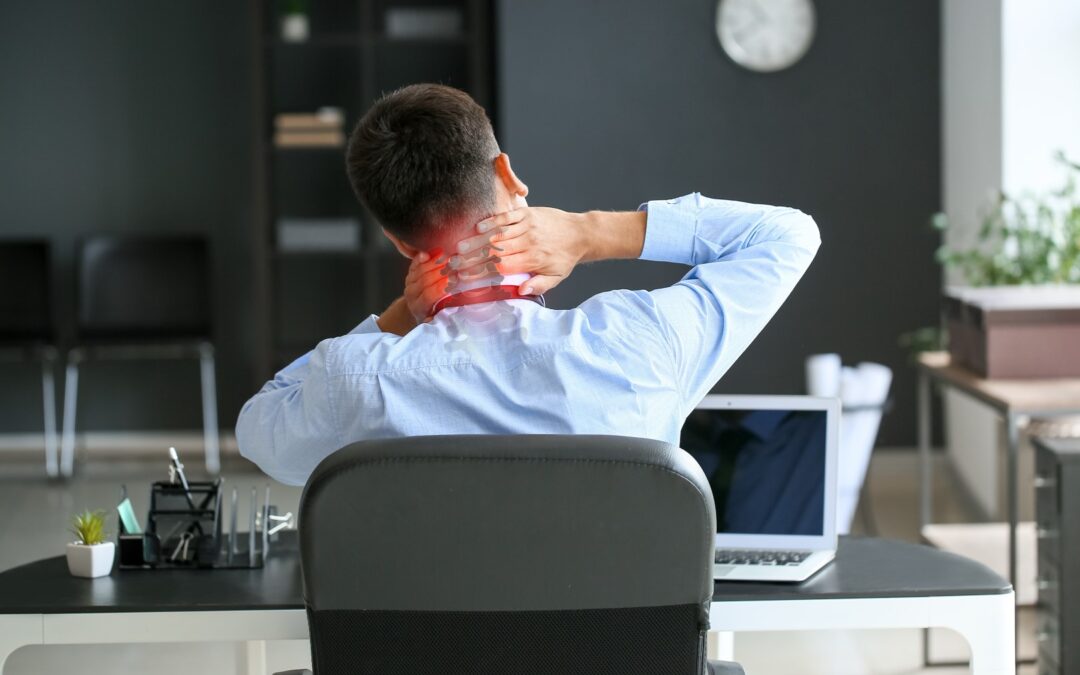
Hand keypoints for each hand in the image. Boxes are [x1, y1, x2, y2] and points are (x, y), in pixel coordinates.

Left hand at [403, 250, 450, 322]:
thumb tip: (456, 308)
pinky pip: (417, 261)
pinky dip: (426, 255)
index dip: (441, 286)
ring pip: (422, 269)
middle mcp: (412, 294)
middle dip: (442, 271)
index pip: (428, 295)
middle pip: (425, 279)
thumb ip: (446, 314)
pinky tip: (437, 250)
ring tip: (451, 257)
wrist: (420, 308)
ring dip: (437, 261)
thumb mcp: (440, 318)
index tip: (455, 280)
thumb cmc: (435, 314)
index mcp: (419, 308)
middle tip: (456, 265)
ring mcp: (410, 282)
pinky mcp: (411, 272)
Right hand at [452, 207, 587, 295]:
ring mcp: (527, 226)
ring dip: (476, 240)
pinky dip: (491, 221)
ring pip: (497, 234)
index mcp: (533, 260)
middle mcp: (528, 242)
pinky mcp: (527, 213)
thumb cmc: (564, 258)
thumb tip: (520, 290)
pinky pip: (506, 217)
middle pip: (494, 251)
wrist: (580, 233)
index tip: (463, 277)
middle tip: (452, 263)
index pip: (501, 267)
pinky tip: (477, 227)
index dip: (480, 272)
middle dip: (471, 258)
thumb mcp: (555, 277)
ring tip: (458, 248)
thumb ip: (538, 285)